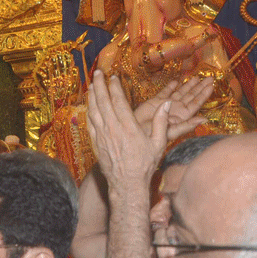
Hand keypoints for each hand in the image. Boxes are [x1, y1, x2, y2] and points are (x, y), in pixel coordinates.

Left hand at [87, 71, 168, 189]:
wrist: (127, 184)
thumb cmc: (144, 164)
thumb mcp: (158, 143)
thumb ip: (161, 122)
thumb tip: (167, 104)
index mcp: (129, 127)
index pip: (119, 102)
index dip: (115, 87)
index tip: (113, 77)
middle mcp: (113, 129)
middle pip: (103, 102)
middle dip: (99, 85)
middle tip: (97, 73)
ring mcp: (101, 136)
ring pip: (93, 110)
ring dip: (92, 95)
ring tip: (91, 84)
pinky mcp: (95, 142)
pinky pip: (90, 122)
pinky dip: (89, 110)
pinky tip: (89, 104)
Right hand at [133, 76, 212, 141]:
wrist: (135, 133)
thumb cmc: (153, 135)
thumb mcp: (172, 131)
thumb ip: (187, 125)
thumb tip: (205, 120)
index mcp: (183, 116)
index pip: (196, 103)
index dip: (204, 94)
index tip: (211, 84)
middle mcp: (177, 109)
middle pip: (191, 96)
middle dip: (199, 87)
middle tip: (209, 78)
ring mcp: (167, 105)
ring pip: (180, 92)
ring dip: (188, 85)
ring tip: (196, 77)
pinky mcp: (155, 101)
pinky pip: (165, 92)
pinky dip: (171, 86)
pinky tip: (177, 81)